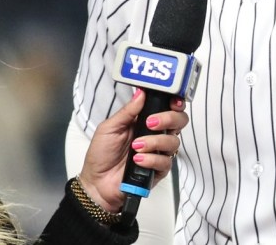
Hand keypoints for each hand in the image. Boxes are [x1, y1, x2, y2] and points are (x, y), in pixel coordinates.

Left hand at [77, 89, 187, 213]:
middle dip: (168, 119)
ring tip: (136, 146)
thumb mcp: (110, 127)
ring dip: (155, 142)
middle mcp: (155, 135)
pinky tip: (137, 160)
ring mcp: (158, 153)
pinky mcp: (158, 170)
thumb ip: (128, 111)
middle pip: (178, 121)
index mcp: (144, 121)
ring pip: (173, 142)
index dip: (175, 103)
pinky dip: (152, 159)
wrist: (97, 182)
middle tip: (151, 123)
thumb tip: (141, 93)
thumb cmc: (101, 154)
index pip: (168, 108)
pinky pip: (165, 162)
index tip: (172, 102)